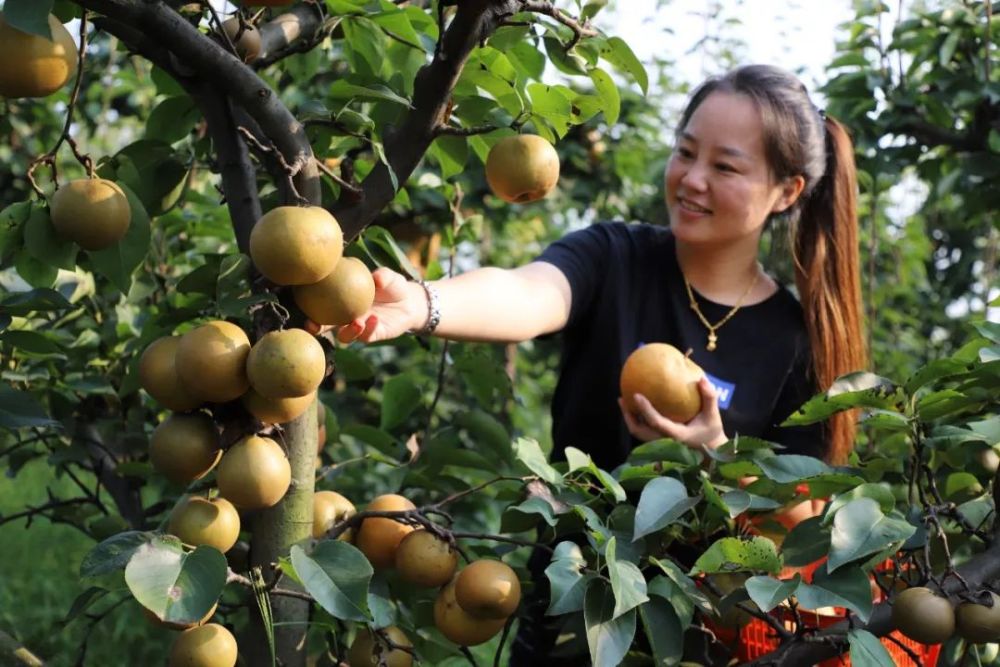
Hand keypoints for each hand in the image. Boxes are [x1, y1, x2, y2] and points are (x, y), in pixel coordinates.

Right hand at [304, 267, 420, 343]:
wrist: (410, 301)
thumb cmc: (393, 285)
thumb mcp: (388, 276)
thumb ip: (381, 276)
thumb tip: (375, 277)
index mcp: (343, 301)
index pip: (321, 305)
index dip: (309, 306)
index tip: (301, 304)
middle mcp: (347, 316)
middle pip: (326, 326)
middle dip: (316, 328)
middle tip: (313, 325)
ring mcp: (359, 327)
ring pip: (345, 336)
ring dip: (347, 331)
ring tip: (356, 322)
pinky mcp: (373, 335)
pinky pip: (367, 336)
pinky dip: (369, 328)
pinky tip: (375, 319)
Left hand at [618, 376, 726, 449]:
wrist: (711, 452)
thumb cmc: (711, 432)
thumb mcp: (713, 415)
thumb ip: (709, 397)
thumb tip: (702, 378)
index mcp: (677, 435)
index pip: (656, 422)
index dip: (645, 409)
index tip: (636, 395)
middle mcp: (665, 441)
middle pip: (639, 431)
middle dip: (628, 416)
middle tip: (622, 398)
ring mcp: (660, 444)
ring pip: (639, 432)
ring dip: (630, 418)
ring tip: (623, 401)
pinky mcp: (659, 443)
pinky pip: (644, 430)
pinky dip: (637, 419)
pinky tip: (637, 406)